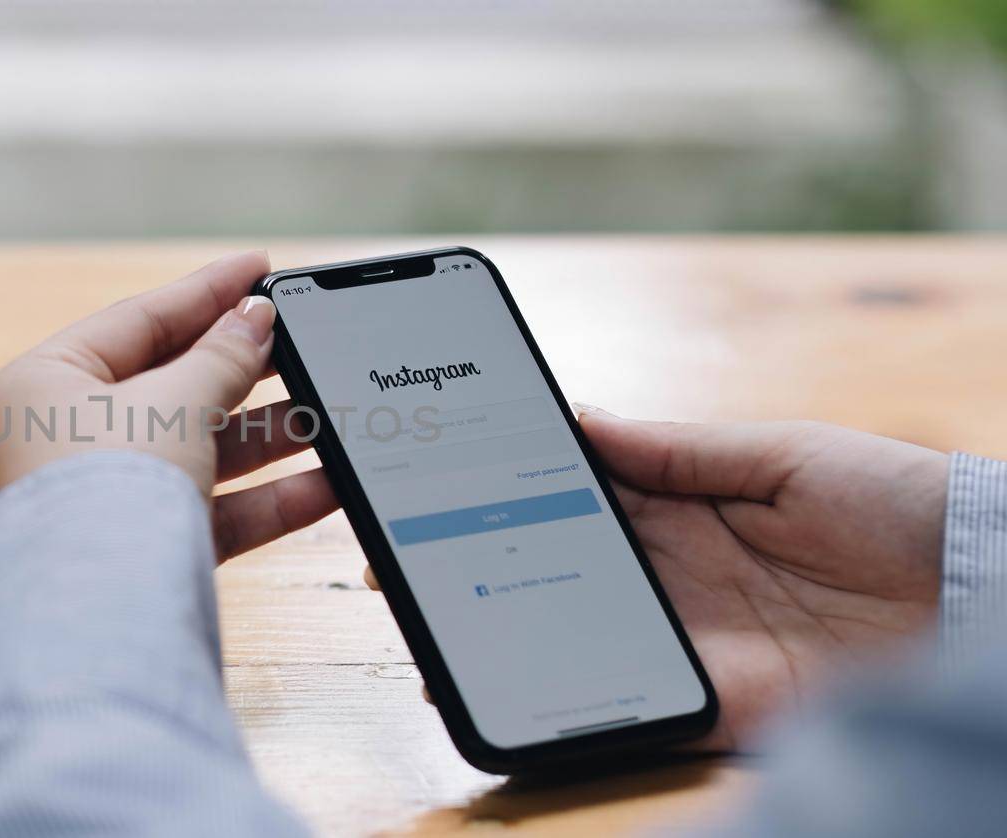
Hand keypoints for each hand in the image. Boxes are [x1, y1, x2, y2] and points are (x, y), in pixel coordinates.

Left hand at [0, 251, 338, 561]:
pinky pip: (209, 514)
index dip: (205, 293)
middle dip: (244, 372)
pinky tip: (325, 484)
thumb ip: (222, 357)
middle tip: (303, 342)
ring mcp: (100, 505)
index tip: (260, 269)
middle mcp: (58, 444)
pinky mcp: (140, 558)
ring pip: (197, 455)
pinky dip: (265, 500)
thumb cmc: (104, 491)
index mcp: (39, 387)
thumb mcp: (174, 401)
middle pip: (170, 389)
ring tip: (329, 415)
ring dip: (267, 439)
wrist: (91, 617)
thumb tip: (254, 319)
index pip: (136, 323)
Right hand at [368, 409, 947, 750]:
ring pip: (565, 634)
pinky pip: (620, 701)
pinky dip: (557, 697)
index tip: (435, 478)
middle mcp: (671, 574)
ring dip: (494, 629)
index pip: (572, 496)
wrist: (988, 591)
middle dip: (470, 561)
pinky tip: (494, 677)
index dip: (502, 489)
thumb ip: (675, 447)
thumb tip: (576, 418)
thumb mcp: (782, 453)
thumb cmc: (898, 502)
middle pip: (551, 568)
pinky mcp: (710, 699)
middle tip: (393, 552)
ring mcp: (684, 638)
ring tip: (421, 615)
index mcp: (683, 506)